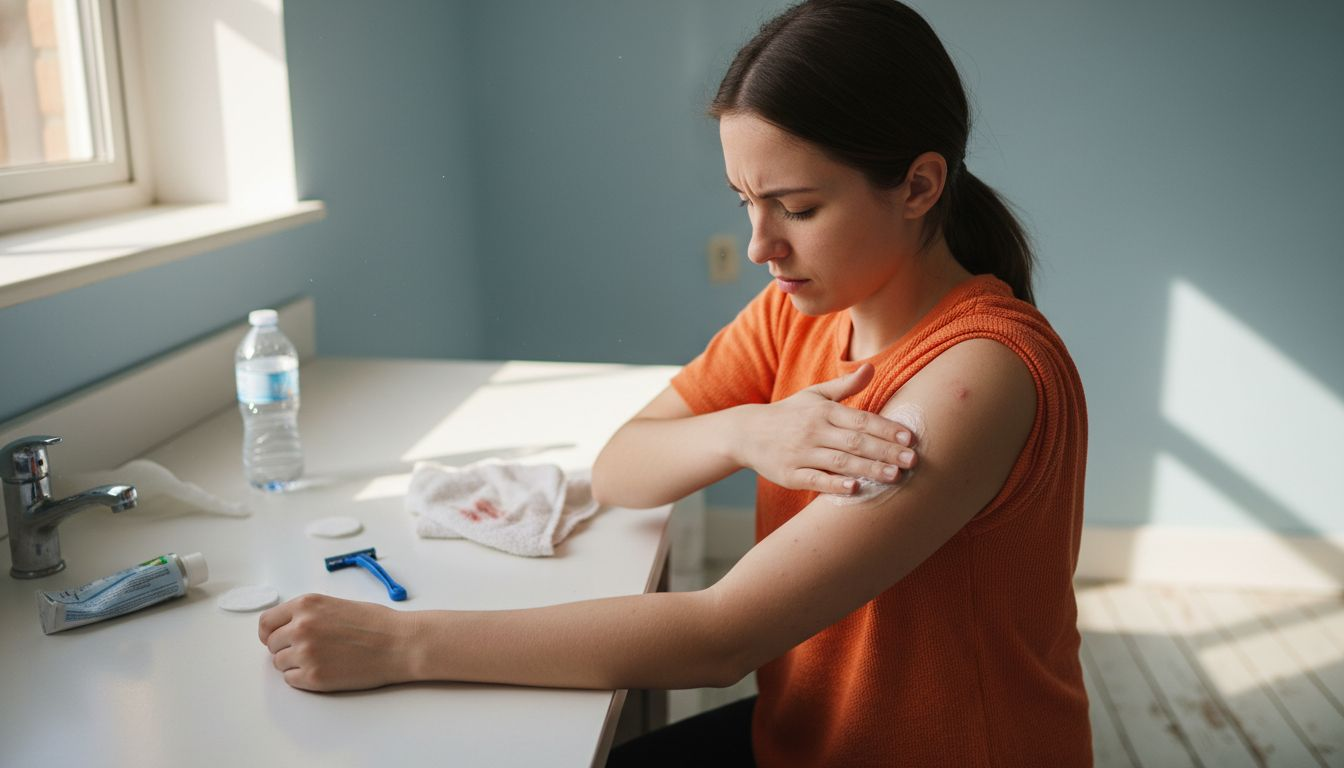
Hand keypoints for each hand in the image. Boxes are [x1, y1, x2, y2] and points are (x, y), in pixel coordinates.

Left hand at [258, 593, 418, 691]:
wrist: (399, 643)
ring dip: (295, 663)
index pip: (267, 622)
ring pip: (280, 663)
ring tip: (322, 659)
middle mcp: (301, 627)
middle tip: (309, 650)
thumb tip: (287, 628)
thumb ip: (308, 614)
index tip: (276, 638)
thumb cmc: (376, 623)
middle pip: (272, 644)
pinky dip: (303, 678)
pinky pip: (291, 680)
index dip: (270, 632)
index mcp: (306, 605)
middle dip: (286, 648)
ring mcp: (305, 653)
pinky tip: (325, 669)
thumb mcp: (335, 605)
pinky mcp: (313, 677)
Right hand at [734, 363, 917, 493]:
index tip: (910, 438)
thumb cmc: (789, 414)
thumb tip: (872, 367)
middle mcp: (814, 430)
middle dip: (885, 451)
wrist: (746, 433)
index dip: (886, 429)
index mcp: (823, 410)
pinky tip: (855, 488)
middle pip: (855, 441)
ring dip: (868, 469)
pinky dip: (834, 485)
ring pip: (840, 462)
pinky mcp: (790, 474)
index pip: (861, 419)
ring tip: (894, 476)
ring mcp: (801, 453)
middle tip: (912, 461)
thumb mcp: (814, 395)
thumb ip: (846, 386)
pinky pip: (815, 480)